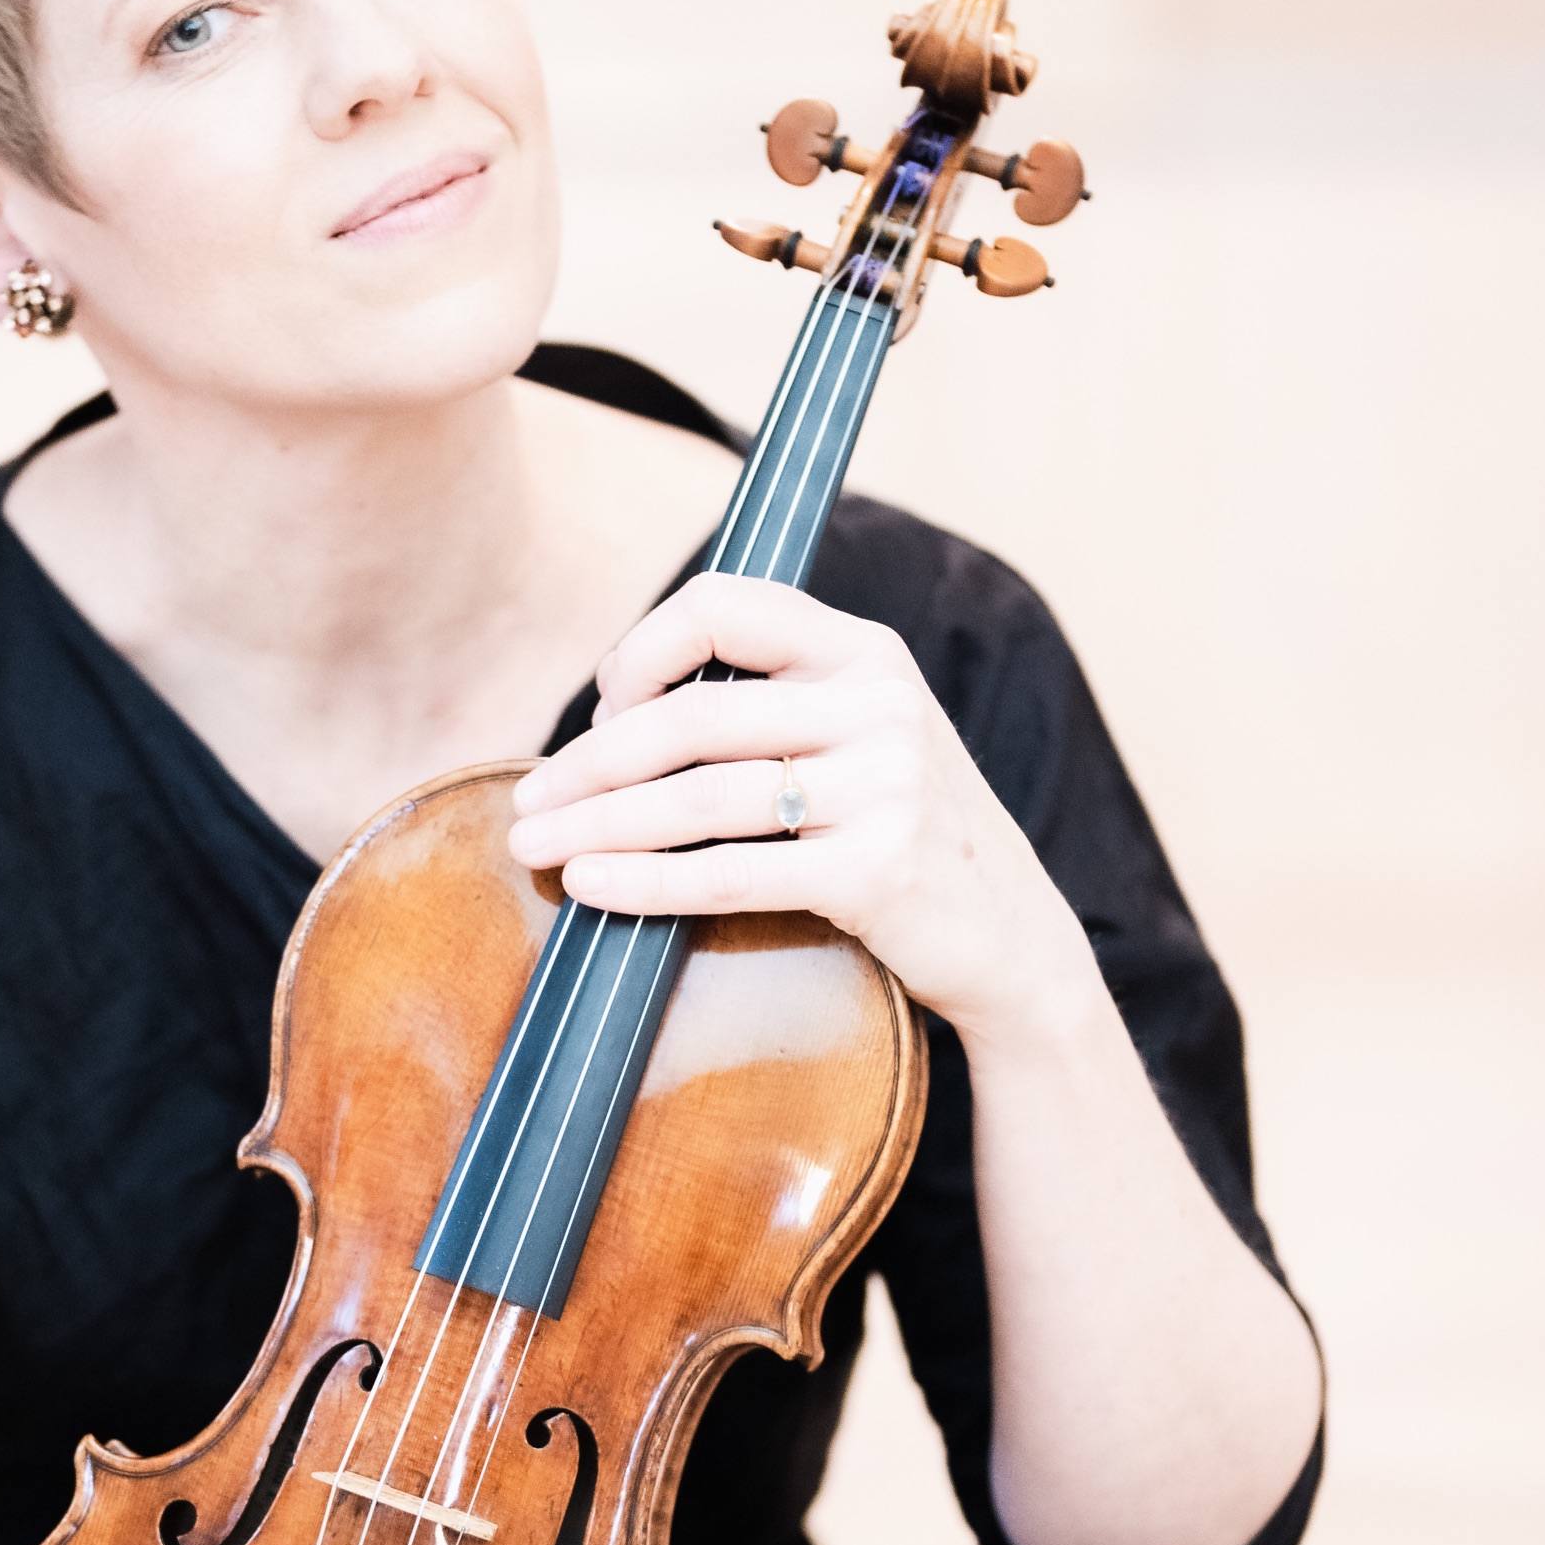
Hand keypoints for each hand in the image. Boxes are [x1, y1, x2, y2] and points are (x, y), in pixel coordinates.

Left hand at [506, 572, 1090, 1042]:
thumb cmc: (908, 836)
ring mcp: (884, 786)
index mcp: (864, 652)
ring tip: (536, 844)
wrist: (1014, 939)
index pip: (723, 605)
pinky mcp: (876, 871)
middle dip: (590, 760)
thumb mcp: (864, 737)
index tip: (602, 709)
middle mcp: (878, 704)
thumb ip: (774, 704)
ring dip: (597, 823)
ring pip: (699, 795)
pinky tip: (591, 887)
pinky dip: (645, 882)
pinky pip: (730, 872)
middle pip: (692, 714)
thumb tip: (619, 711)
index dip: (641, 650)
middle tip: (530, 799)